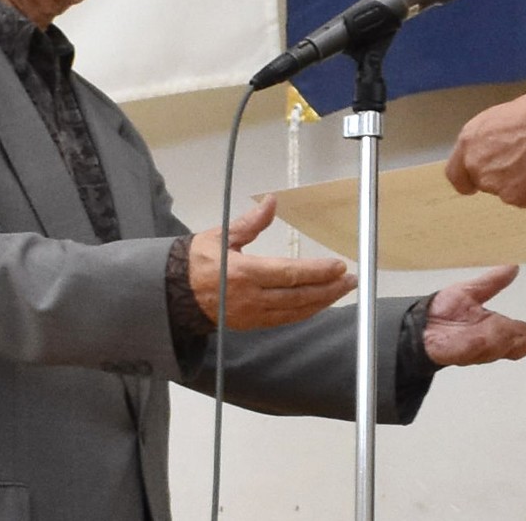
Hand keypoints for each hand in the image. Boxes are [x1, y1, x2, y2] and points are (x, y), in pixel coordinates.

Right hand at [188, 196, 357, 330]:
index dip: (316, 272)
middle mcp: (250, 298)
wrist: (174, 295)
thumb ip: (250, 222)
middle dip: (328, 289)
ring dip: (322, 301)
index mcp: (243, 273)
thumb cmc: (198, 261)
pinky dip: (306, 311)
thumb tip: (271, 201)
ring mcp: (251, 315)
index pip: (288, 274)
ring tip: (342, 289)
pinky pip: (285, 320)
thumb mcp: (221, 235)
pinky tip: (320, 301)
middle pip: (298, 297)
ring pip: (295, 312)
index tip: (338, 266)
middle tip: (351, 279)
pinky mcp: (251, 324)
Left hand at [423, 265, 525, 365]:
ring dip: (513, 342)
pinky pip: (478, 348)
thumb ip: (493, 281)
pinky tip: (500, 338)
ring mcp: (475, 347)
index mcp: (494, 326)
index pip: (519, 331)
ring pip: (499, 346)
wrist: (419, 322)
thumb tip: (513, 266)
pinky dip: (490, 344)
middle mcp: (488, 340)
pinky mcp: (460, 351)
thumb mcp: (472, 291)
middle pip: (514, 343)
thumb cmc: (444, 310)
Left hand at [446, 85, 525, 207]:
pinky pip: (523, 198)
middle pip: (482, 182)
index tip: (472, 185)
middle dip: (497, 176)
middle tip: (519, 162)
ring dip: (515, 182)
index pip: (455, 174)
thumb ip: (484, 141)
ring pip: (504, 190)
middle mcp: (476, 167)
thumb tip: (489, 150)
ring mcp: (496, 185)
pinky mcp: (517, 198)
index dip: (466, 181)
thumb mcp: (496, 118)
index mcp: (468, 143)